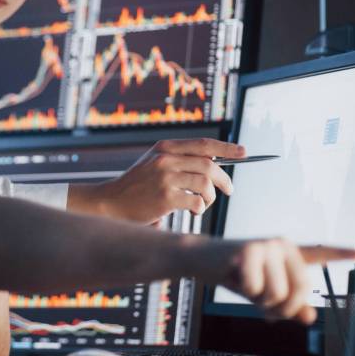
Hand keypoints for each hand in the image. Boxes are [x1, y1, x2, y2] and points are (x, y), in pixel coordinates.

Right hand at [76, 138, 244, 222]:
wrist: (111, 202)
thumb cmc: (138, 186)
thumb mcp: (155, 164)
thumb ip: (180, 160)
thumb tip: (216, 164)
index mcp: (165, 147)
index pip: (203, 144)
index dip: (226, 148)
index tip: (243, 152)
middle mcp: (165, 159)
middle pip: (210, 165)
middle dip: (224, 179)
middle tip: (228, 189)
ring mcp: (165, 177)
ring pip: (206, 185)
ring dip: (211, 198)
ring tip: (203, 205)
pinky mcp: (165, 197)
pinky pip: (196, 201)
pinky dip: (200, 208)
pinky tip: (193, 211)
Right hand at [189, 238, 354, 323]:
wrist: (202, 258)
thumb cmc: (234, 274)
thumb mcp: (263, 291)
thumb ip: (288, 304)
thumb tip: (310, 318)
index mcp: (289, 253)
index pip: (320, 253)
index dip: (343, 253)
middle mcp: (283, 245)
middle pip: (300, 290)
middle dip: (282, 307)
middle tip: (265, 308)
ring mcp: (268, 245)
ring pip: (277, 293)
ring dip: (260, 301)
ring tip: (246, 287)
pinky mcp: (250, 249)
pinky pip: (255, 288)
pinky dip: (244, 290)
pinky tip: (233, 276)